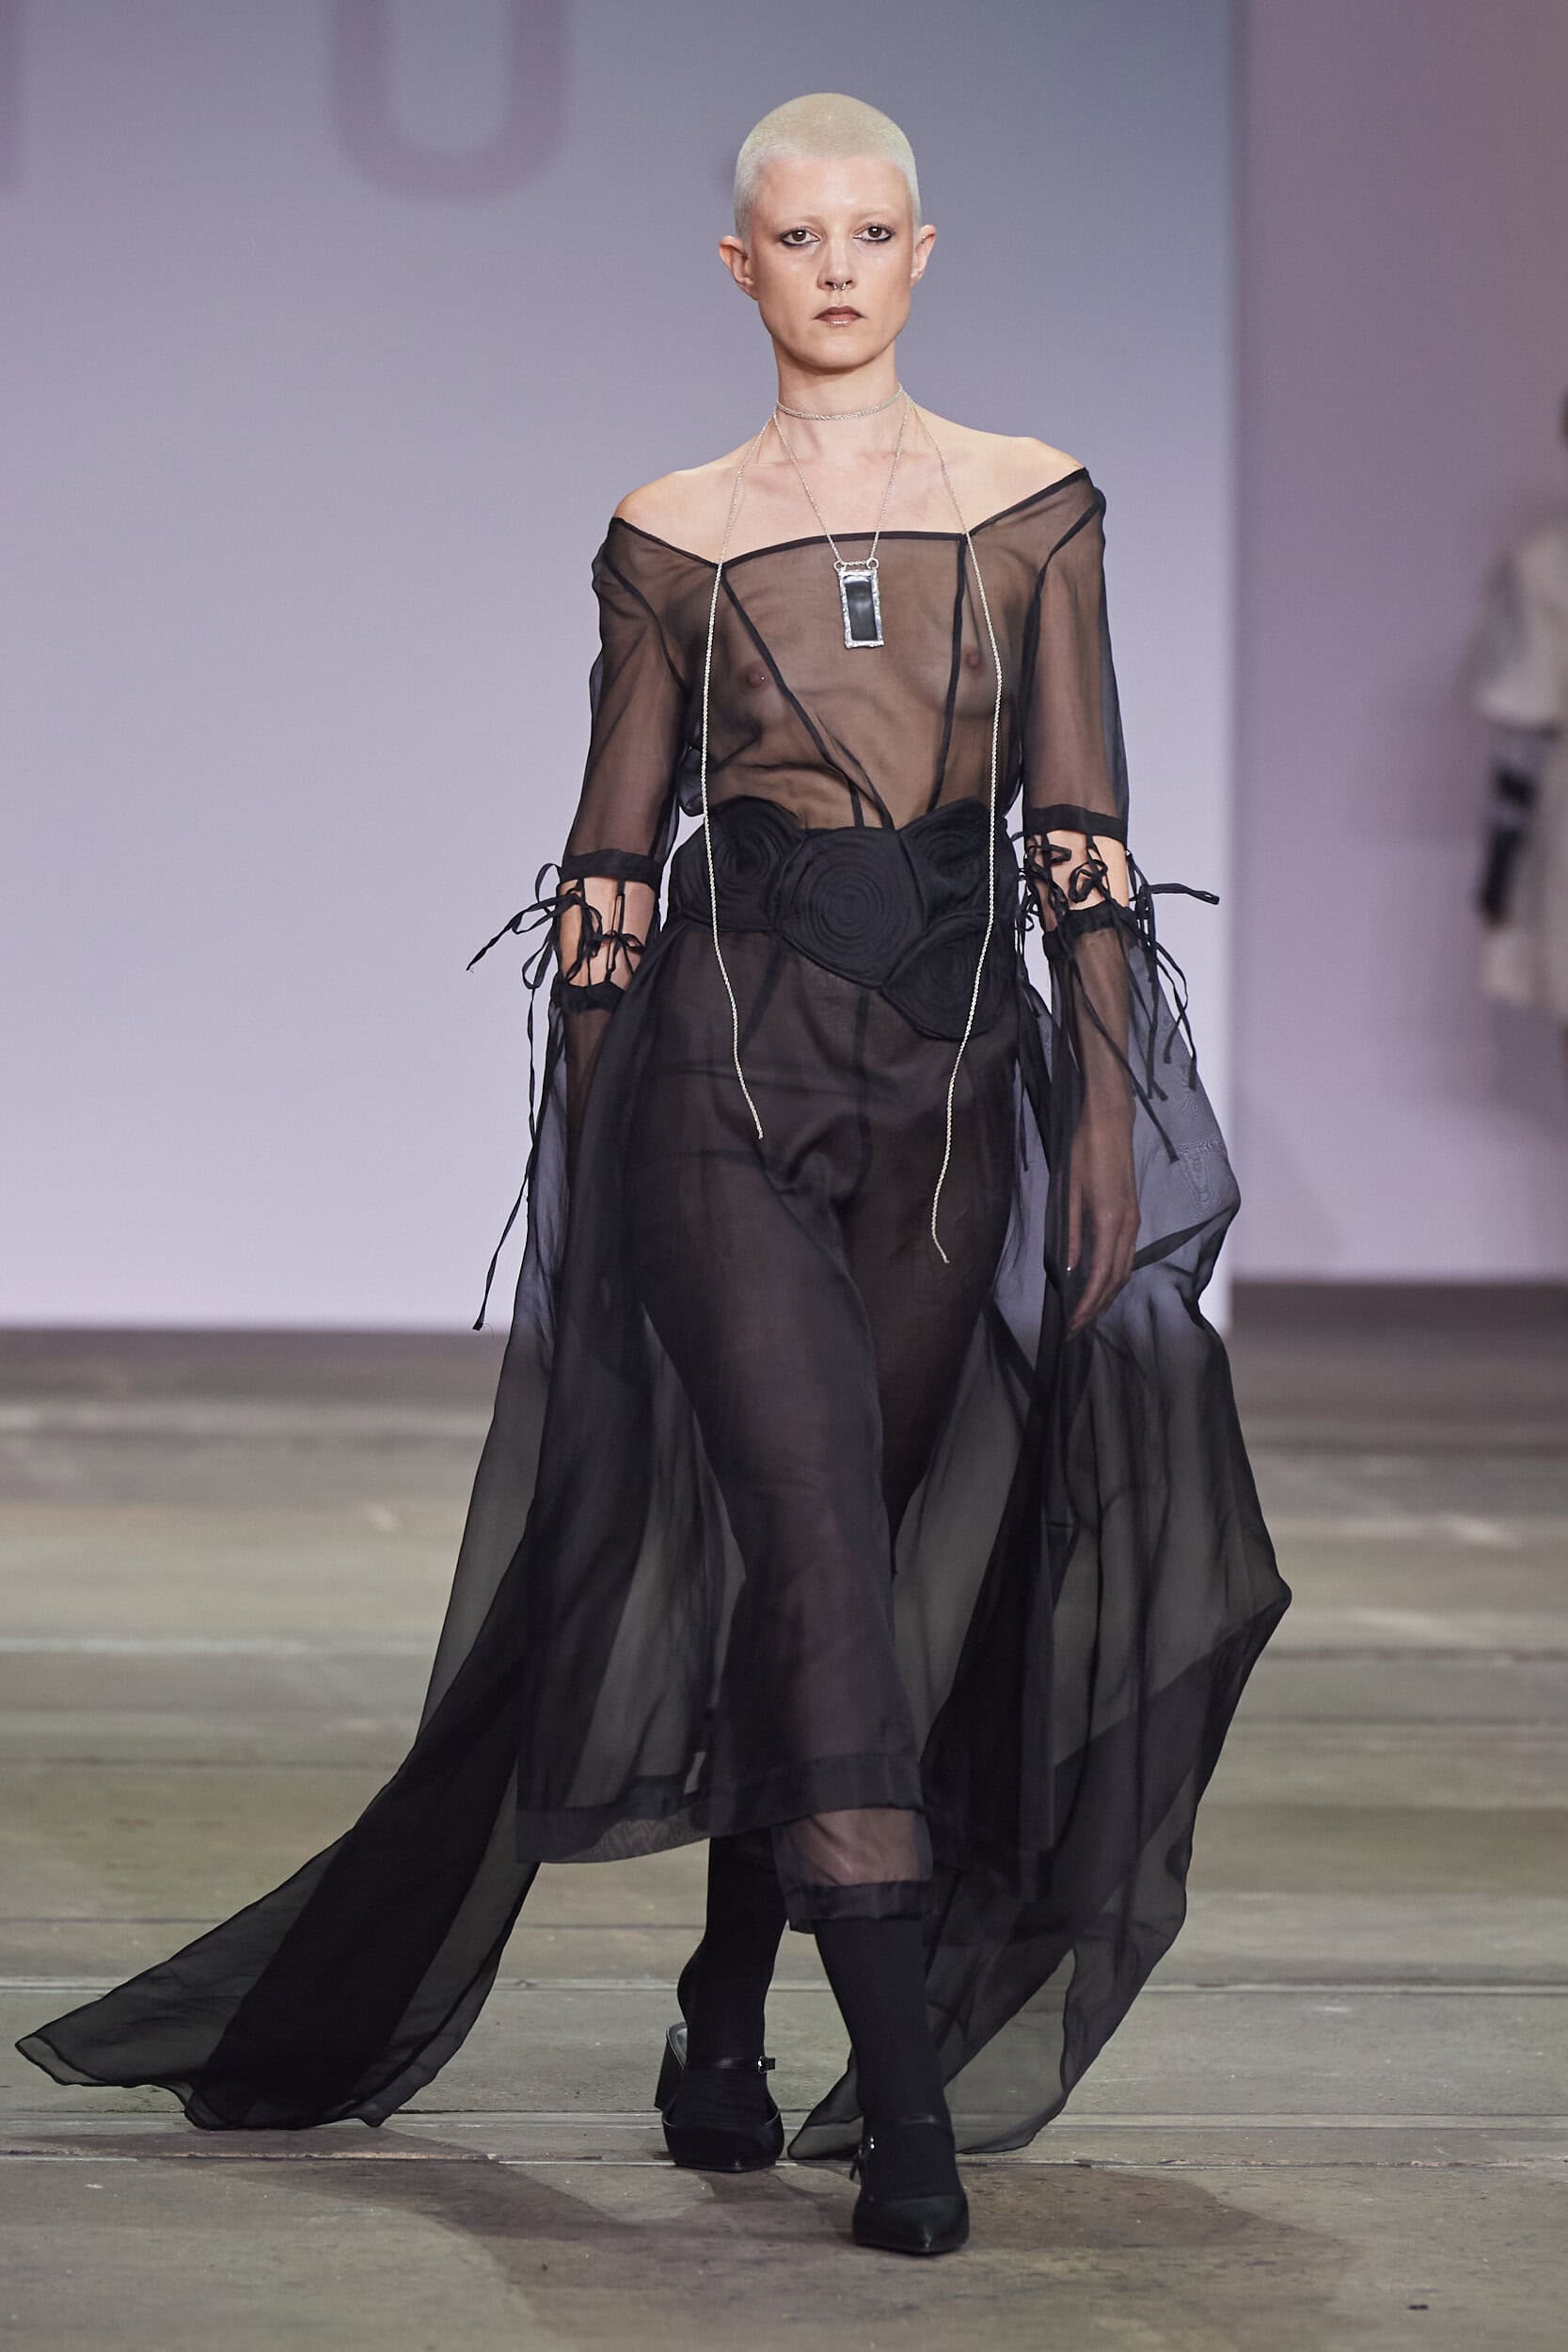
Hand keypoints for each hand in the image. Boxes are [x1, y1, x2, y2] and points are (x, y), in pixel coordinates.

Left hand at [1064, 1107, 1137, 1332]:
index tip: (1073, 1322)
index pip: (1100, 1275)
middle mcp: (1127, 1225)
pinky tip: (1100, 1284)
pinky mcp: (1132, 1214)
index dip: (1087, 1302)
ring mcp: (1133, 1220)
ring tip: (1088, 1313)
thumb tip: (1069, 1268)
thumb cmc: (1083, 1153)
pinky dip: (1114, 1276)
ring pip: (1124, 1269)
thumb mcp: (1069, 1193)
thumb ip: (1070, 1233)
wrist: (1110, 1124)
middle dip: (1097, 1307)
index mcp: (1110, 1221)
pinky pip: (1126, 1255)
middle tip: (1076, 1328)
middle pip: (1116, 1279)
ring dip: (1107, 1295)